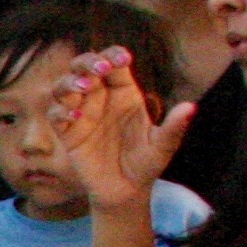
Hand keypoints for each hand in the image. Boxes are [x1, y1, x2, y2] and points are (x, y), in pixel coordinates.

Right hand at [48, 47, 189, 210]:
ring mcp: (82, 114)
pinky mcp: (67, 133)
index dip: (114, 55)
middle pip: (84, 67)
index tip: (122, 60)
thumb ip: (173, 127)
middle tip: (98, 68)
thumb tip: (191, 107)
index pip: (115, 64)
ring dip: (70, 82)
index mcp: (124, 94)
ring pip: (64, 86)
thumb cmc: (145, 165)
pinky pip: (55, 115)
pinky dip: (61, 112)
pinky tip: (76, 117)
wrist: (125, 192)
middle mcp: (100, 99)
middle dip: (88, 61)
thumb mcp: (162, 146)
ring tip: (84, 88)